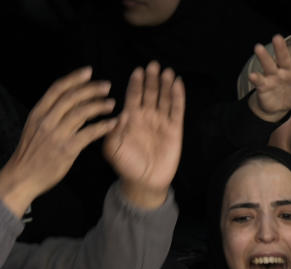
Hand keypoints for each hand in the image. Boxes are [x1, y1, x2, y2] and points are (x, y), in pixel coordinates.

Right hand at [0, 67, 117, 218]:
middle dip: (91, 89)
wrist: (22, 177)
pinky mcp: (67, 149)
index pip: (57, 89)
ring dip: (99, 106)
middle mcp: (46, 120)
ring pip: (81, 112)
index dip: (74, 78)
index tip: (88, 71)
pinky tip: (113, 123)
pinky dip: (103, 126)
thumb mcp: (35, 129)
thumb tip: (68, 104)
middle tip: (107, 85)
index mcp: (37, 113)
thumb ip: (50, 116)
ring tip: (112, 103)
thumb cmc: (31, 154)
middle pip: (71, 97)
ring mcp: (56, 134)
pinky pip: (89, 133)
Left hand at [104, 61, 185, 208]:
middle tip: (153, 65)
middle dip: (152, 79)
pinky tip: (178, 83)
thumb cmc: (125, 165)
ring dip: (165, 84)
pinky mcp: (174, 129)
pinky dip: (178, 97)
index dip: (136, 83)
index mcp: (130, 118)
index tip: (138, 70)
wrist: (144, 182)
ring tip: (167, 71)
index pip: (133, 95)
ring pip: (164, 98)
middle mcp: (146, 116)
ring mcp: (161, 122)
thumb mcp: (112, 148)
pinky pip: (177, 110)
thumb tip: (119, 113)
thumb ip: (112, 130)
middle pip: (150, 93)